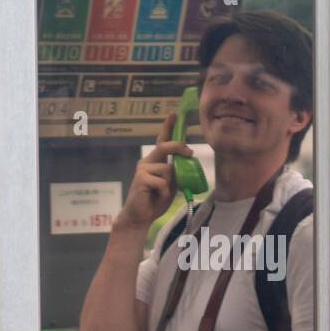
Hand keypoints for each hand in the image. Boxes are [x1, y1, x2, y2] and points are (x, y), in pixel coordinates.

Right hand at [116, 111, 194, 228]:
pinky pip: (162, 182)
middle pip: (164, 147)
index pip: (162, 141)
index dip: (167, 127)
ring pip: (167, 170)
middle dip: (178, 147)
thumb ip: (175, 172)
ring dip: (170, 185)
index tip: (174, 114)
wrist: (140, 216)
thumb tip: (186, 161)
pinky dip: (164, 192)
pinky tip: (156, 197)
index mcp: (154, 161)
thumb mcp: (170, 184)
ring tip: (162, 194)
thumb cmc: (155, 200)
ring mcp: (142, 169)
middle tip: (190, 152)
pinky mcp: (140, 179)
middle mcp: (146, 162)